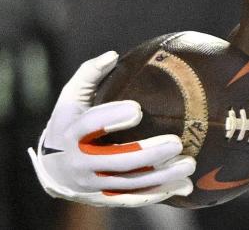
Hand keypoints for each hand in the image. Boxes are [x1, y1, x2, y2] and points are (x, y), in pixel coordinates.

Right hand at [28, 51, 195, 206]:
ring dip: (161, 176)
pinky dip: (158, 193)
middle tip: (176, 143)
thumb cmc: (70, 123)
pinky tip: (184, 187)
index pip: (90, 125)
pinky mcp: (104, 197)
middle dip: (147, 154)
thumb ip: (89, 75)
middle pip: (116, 161)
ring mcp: (92, 183)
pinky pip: (133, 198)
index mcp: (71, 133)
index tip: (137, 109)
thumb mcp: (71, 99)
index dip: (111, 118)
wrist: (53, 170)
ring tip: (190, 163)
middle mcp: (80, 162)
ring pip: (129, 183)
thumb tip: (112, 55)